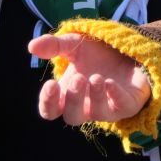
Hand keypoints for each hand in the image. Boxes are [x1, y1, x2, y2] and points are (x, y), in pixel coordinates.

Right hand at [28, 32, 151, 124]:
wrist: (129, 48)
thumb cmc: (98, 53)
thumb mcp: (74, 44)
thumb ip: (54, 46)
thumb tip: (31, 47)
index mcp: (67, 95)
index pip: (50, 110)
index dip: (48, 102)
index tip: (51, 84)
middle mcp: (86, 106)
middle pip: (72, 116)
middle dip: (74, 99)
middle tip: (79, 78)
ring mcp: (108, 107)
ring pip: (97, 114)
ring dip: (95, 97)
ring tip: (96, 77)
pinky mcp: (128, 104)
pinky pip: (122, 108)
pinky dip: (115, 96)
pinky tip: (110, 83)